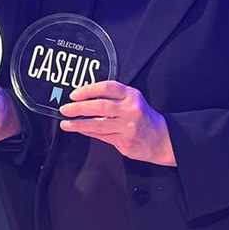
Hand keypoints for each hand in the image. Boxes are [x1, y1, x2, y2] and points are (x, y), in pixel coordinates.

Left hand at [59, 81, 175, 165]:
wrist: (162, 139)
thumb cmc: (144, 118)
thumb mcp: (133, 100)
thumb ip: (114, 98)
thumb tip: (85, 98)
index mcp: (132, 96)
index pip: (107, 88)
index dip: (88, 90)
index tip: (75, 94)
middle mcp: (130, 110)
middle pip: (100, 106)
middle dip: (79, 108)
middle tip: (66, 108)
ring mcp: (127, 127)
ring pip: (98, 124)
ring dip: (78, 124)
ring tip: (66, 123)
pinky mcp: (124, 141)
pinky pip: (101, 136)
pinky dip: (88, 132)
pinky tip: (79, 130)